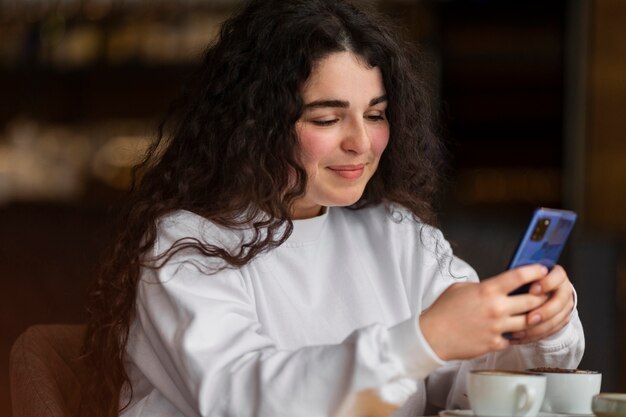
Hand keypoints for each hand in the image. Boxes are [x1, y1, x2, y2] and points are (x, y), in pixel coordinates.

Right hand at [419, 264, 549, 360]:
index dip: (535, 271)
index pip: (519, 276)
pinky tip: (515, 330)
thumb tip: (495, 287)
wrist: (433, 336)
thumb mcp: (460, 288)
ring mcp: (498, 327)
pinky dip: (517, 334)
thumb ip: (481, 286)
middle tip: (544, 294)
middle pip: (533, 300)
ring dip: (534, 317)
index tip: (542, 270)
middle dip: (542, 296)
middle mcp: (496, 308)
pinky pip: (515, 338)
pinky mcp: (495, 343)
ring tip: (534, 313)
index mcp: (487, 291)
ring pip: (530, 322)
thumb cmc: (443, 311)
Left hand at [509, 265, 573, 343]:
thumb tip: (508, 279)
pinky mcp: (562, 319)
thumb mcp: (521, 277)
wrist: (540, 292)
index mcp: (556, 274)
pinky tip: (520, 337)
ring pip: (556, 319)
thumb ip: (520, 278)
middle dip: (543, 311)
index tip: (532, 290)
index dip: (546, 284)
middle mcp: (564, 289)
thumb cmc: (524, 282)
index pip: (557, 277)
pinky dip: (536, 335)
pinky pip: (552, 330)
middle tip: (528, 318)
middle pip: (559, 301)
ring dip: (538, 327)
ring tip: (519, 332)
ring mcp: (566, 305)